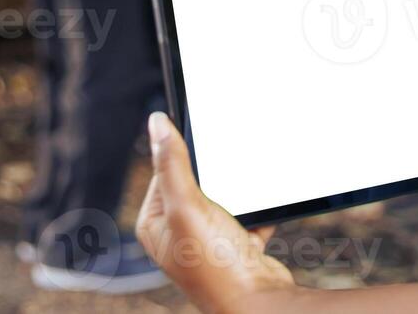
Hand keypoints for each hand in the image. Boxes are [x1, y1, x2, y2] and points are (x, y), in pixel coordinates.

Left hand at [137, 112, 295, 313]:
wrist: (258, 302)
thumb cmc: (216, 266)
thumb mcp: (187, 206)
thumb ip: (172, 163)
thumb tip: (156, 123)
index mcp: (155, 223)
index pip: (164, 170)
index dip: (182, 154)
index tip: (202, 140)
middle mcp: (177, 233)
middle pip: (196, 183)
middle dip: (216, 176)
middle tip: (228, 171)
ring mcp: (207, 241)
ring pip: (225, 198)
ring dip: (239, 194)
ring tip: (244, 198)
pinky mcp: (235, 246)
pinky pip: (248, 215)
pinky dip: (258, 212)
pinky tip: (262, 213)